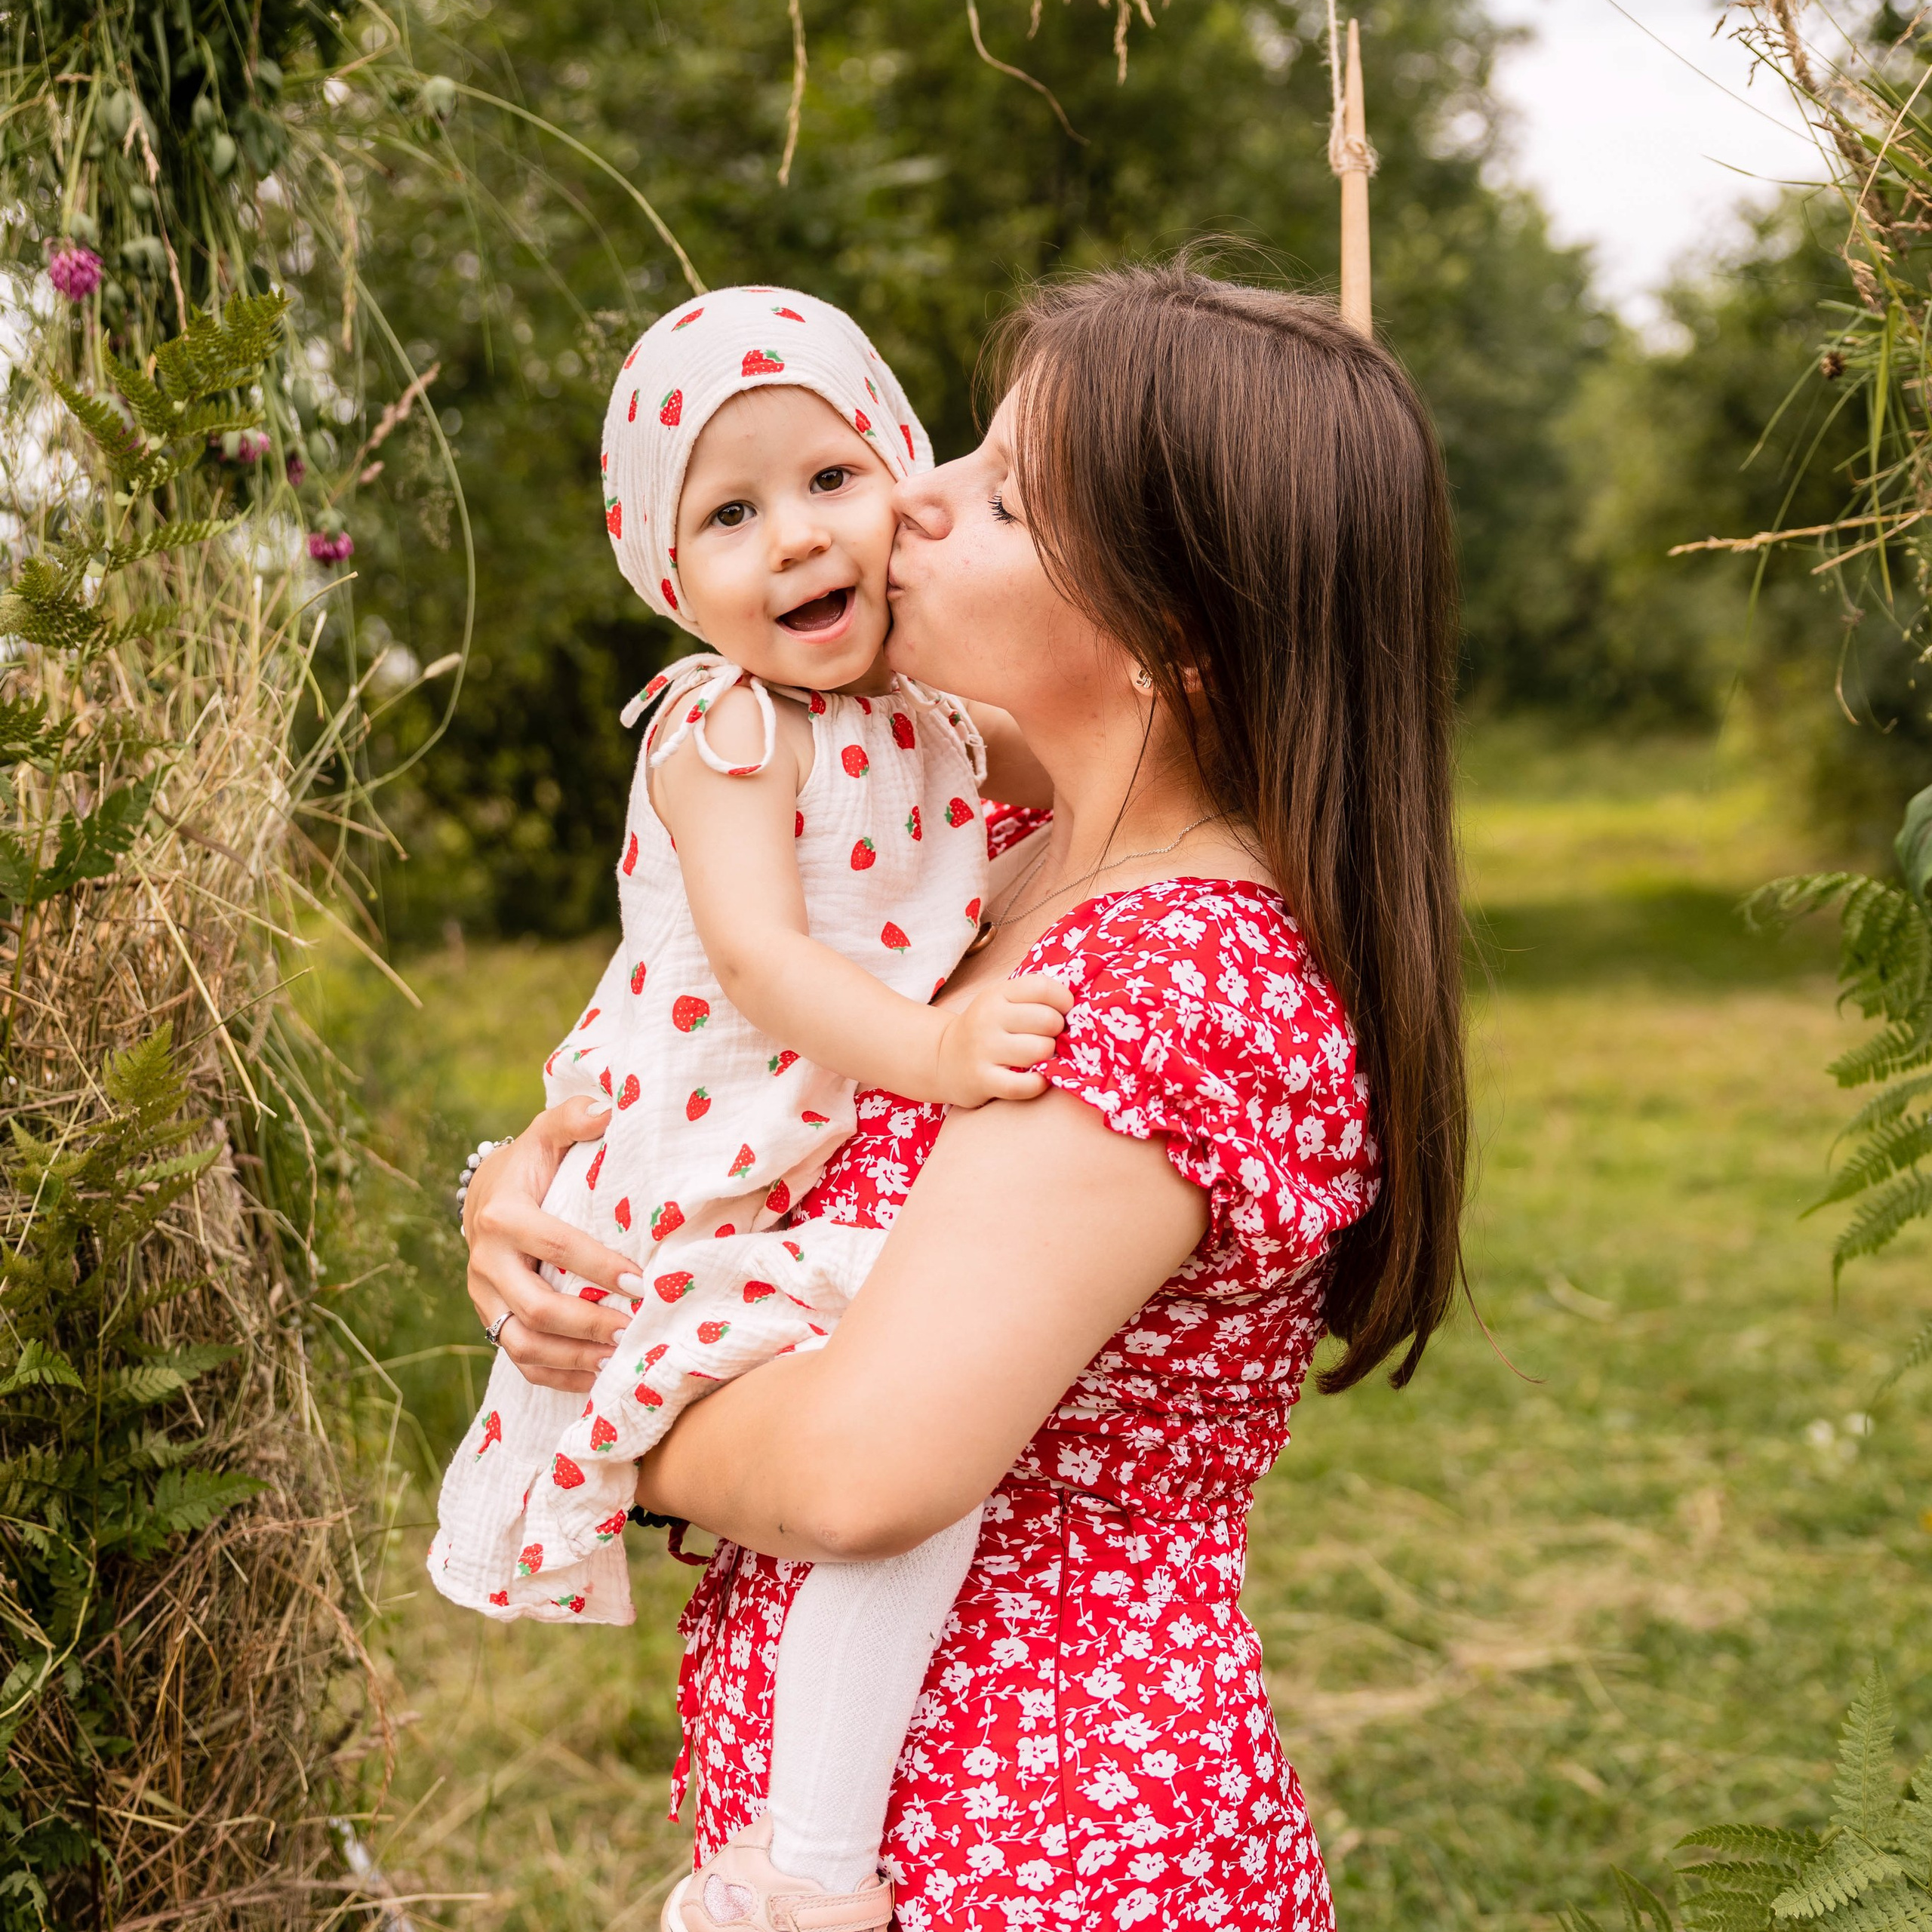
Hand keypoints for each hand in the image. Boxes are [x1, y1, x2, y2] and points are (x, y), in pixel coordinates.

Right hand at [463, 1095, 640, 1392]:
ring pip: (521, 1344)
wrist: (484, 1195)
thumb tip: (609, 1109)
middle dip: (586, 1325)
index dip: (598, 1267)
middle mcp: (486, 1262)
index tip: (640, 1282)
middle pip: (534, 1307)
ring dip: (572, 1359)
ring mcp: (484, 1297)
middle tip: (633, 1330)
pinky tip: (597, 1379)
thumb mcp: (545, 1134)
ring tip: (619, 1361)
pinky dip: (557, 1376)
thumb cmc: (530, 1164)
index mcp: (504, 1216)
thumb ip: (573, 1118)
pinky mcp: (490, 1319)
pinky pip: (519, 1361)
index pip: (555, 1246)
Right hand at [933, 974, 1072, 1106]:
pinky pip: (1026, 1084)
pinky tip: (1037, 1078)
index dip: (1063, 1001)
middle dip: (1057, 1032)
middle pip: (1048, 1020)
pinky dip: (1039, 1083)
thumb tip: (1080, 1006)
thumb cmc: (988, 1030)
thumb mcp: (1002, 1002)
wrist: (944, 1059)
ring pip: (1040, 1050)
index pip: (1043, 987)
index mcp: (997, 994)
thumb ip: (1034, 998)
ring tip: (1039, 1057)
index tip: (1062, 1013)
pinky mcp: (983, 1080)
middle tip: (1048, 1038)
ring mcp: (984, 1049)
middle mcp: (988, 1018)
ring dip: (1048, 1057)